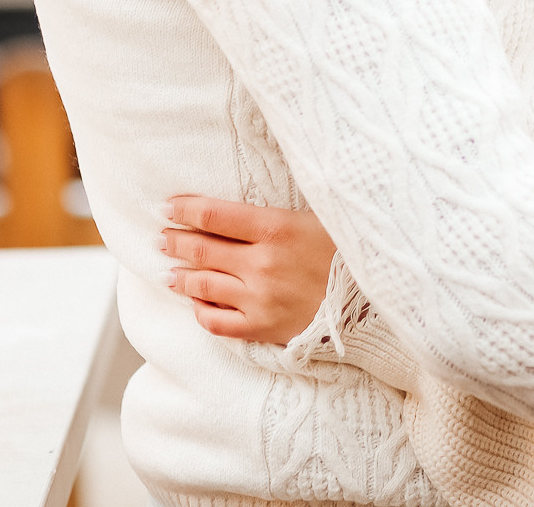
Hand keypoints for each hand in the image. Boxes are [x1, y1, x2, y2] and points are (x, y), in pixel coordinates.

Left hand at [159, 194, 337, 345]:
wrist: (372, 302)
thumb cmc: (347, 253)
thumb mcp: (315, 219)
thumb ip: (274, 215)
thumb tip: (233, 211)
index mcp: (277, 228)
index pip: (214, 215)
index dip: (184, 209)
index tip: (168, 206)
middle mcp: (262, 263)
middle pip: (201, 249)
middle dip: (174, 241)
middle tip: (160, 237)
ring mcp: (260, 298)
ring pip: (202, 285)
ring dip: (179, 276)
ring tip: (169, 271)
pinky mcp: (262, 327)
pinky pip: (216, 322)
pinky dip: (200, 311)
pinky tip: (196, 302)